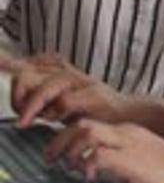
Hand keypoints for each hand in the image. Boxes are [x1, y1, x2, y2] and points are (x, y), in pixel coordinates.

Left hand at [0, 49, 127, 126]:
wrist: (132, 115)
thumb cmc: (100, 111)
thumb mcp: (69, 101)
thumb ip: (47, 98)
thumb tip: (22, 101)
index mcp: (64, 73)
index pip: (33, 62)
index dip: (12, 61)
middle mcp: (71, 74)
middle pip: (34, 72)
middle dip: (19, 92)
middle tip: (19, 112)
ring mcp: (82, 83)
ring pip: (47, 85)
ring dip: (32, 104)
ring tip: (26, 121)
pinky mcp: (93, 98)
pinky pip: (64, 102)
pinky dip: (54, 112)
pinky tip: (53, 121)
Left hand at [45, 119, 163, 182]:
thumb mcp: (141, 162)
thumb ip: (120, 161)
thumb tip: (100, 171)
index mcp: (128, 132)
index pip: (91, 123)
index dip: (69, 135)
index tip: (58, 148)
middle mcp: (125, 133)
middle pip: (82, 123)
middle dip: (60, 139)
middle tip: (50, 156)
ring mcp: (128, 144)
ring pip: (86, 131)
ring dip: (69, 148)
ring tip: (66, 164)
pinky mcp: (130, 160)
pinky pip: (99, 155)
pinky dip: (87, 164)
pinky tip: (86, 176)